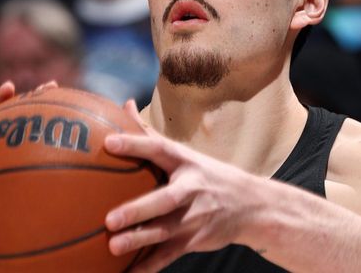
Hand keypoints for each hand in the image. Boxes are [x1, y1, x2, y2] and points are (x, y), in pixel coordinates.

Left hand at [104, 101, 264, 271]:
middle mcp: (190, 189)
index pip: (158, 149)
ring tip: (112, 247)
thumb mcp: (183, 153)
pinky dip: (147, 267)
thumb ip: (149, 133)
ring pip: (164, 231)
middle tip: (110, 218)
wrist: (251, 206)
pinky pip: (167, 257)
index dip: (135, 144)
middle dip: (138, 210)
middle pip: (164, 200)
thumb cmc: (205, 174)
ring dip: (139, 240)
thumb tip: (123, 105)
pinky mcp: (193, 241)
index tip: (109, 142)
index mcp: (185, 162)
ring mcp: (194, 218)